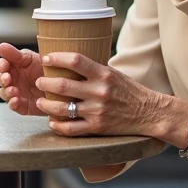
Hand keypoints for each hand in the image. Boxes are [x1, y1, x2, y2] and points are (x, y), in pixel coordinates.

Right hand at [0, 44, 44, 115]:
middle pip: (0, 80)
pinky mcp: (24, 105)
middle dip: (2, 79)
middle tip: (7, 78)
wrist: (64, 83)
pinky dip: (13, 104)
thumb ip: (15, 54)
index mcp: (15, 66)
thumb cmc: (47, 68)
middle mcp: (14, 80)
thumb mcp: (32, 58)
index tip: (4, 65)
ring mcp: (18, 93)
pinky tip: (16, 100)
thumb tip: (1, 46)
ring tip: (13, 90)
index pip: (2, 65)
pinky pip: (15, 106)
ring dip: (7, 92)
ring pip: (5, 93)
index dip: (1, 65)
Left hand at [34, 52, 162, 137]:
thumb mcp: (114, 74)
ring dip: (46, 105)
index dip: (57, 58)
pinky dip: (57, 126)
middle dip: (45, 83)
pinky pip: (71, 129)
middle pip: (63, 85)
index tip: (47, 58)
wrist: (149, 113)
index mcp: (104, 74)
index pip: (76, 60)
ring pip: (62, 109)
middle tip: (39, 82)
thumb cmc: (130, 91)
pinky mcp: (97, 127)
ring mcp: (97, 111)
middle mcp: (99, 91)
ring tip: (40, 102)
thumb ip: (94, 70)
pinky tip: (52, 122)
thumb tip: (70, 62)